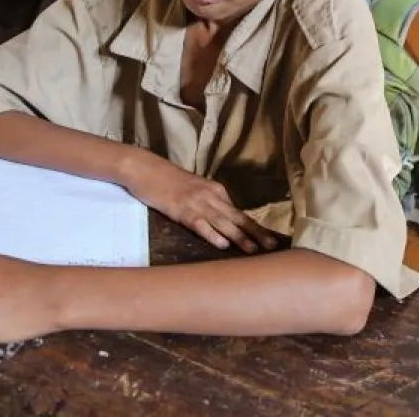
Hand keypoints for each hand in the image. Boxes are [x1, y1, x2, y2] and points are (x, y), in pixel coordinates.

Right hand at [123, 153, 276, 253]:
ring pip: (223, 222)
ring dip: (239, 237)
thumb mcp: (194, 189)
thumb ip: (209, 202)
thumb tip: (223, 221)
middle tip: (273, 245)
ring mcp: (196, 202)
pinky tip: (222, 244)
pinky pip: (200, 224)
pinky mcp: (181, 209)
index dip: (255, 226)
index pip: (239, 212)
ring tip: (254, 250)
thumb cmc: (167, 179)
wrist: (145, 168)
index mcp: (215, 190)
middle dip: (256, 232)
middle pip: (238, 217)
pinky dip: (211, 234)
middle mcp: (210, 196)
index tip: (270, 238)